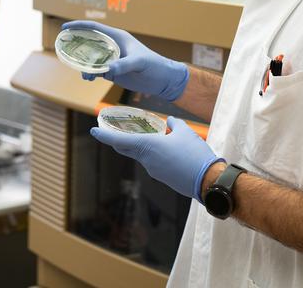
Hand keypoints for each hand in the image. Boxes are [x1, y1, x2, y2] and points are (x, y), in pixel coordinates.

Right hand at [62, 20, 187, 101]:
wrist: (162, 80)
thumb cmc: (154, 65)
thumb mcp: (140, 62)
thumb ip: (124, 64)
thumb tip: (107, 69)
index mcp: (117, 37)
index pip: (94, 28)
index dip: (78, 26)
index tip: (64, 28)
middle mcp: (112, 46)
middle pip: (89, 43)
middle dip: (77, 48)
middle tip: (66, 53)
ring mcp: (111, 59)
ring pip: (90, 59)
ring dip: (84, 66)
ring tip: (86, 76)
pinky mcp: (112, 71)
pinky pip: (96, 70)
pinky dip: (90, 74)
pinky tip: (89, 79)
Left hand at [91, 117, 222, 200]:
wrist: (208, 181)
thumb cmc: (194, 154)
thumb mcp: (185, 132)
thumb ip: (174, 124)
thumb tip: (169, 122)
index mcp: (147, 146)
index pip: (119, 140)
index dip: (104, 136)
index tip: (93, 131)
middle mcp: (146, 160)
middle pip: (126, 148)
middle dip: (119, 140)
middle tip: (113, 131)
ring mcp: (153, 171)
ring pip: (141, 155)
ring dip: (142, 146)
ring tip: (152, 135)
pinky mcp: (163, 178)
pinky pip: (153, 162)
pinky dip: (153, 154)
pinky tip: (166, 148)